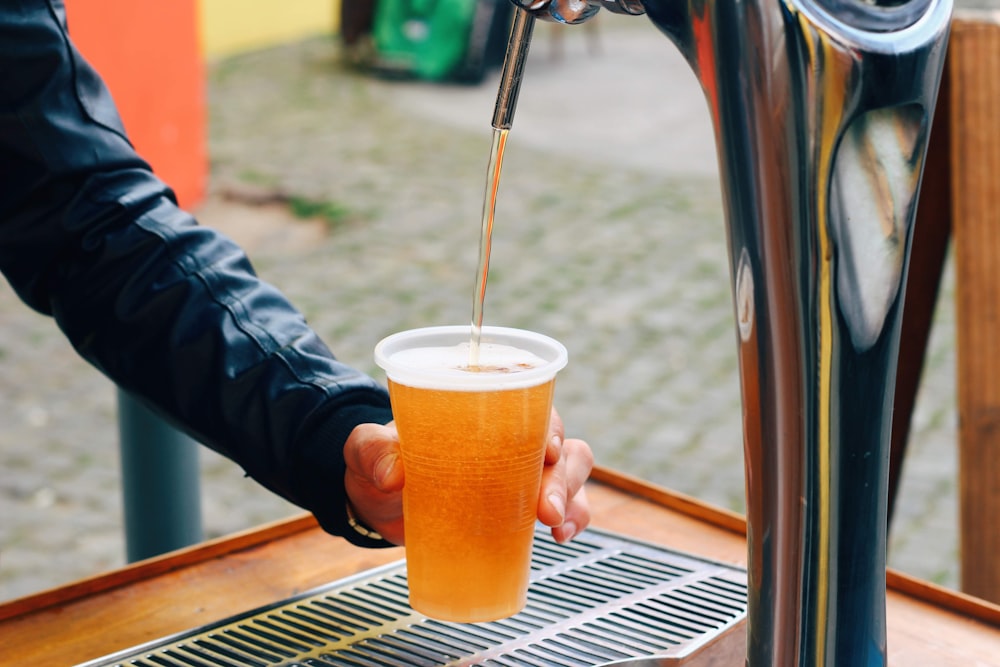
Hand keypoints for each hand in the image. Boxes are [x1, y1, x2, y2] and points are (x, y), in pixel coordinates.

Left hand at [342, 409, 592, 545]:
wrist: (375, 501)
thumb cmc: (379, 461)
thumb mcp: (367, 449)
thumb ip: (373, 450)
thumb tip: (392, 473)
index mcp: (482, 411)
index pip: (531, 405)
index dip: (548, 423)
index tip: (546, 449)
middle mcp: (512, 439)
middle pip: (560, 444)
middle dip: (563, 475)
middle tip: (545, 508)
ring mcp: (522, 473)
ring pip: (572, 472)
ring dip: (572, 497)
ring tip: (554, 524)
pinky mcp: (521, 507)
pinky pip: (565, 507)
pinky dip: (573, 519)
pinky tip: (561, 536)